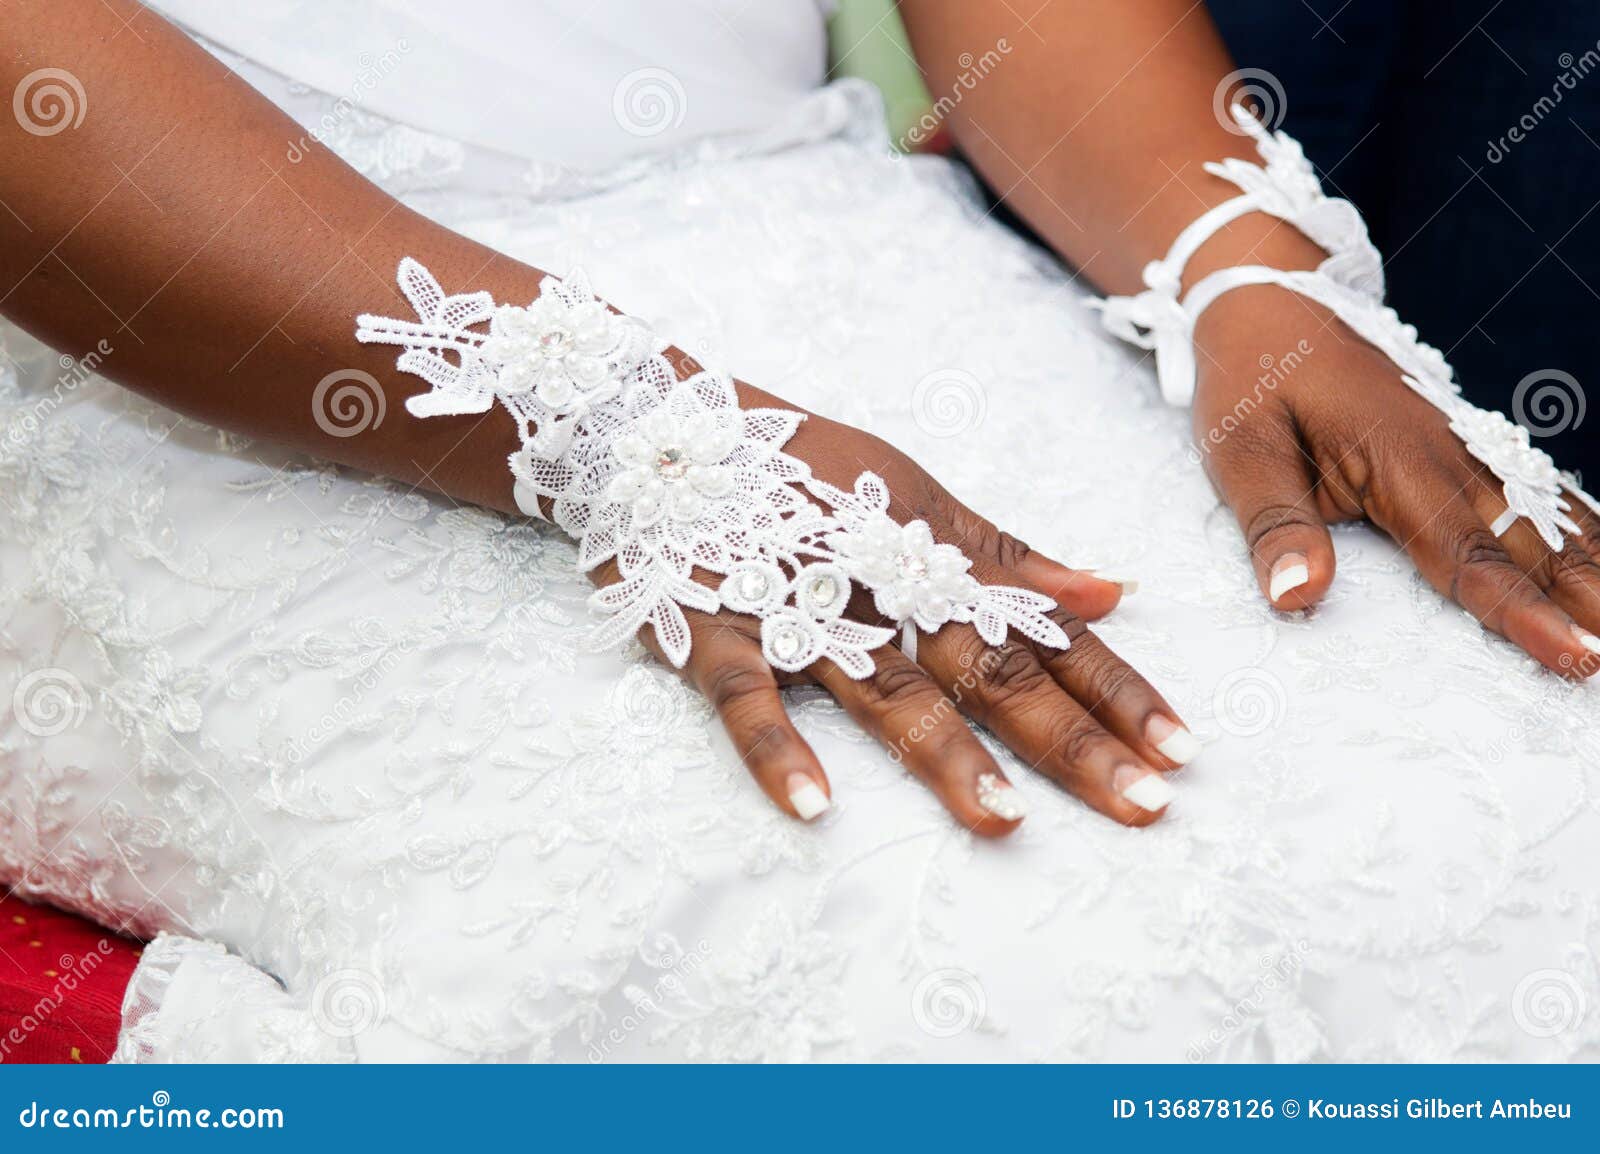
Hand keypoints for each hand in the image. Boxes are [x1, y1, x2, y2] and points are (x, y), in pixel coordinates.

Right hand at [592, 375, 1196, 832]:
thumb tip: (1112, 590)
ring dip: (945, 754)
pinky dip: (776, 747)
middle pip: (989, 673)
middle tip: (1142, 805)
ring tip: (1005, 822)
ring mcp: (798, 612)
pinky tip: (812, 806)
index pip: (1042, 635)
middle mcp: (882, 590)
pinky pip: (746, 697)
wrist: (662, 426)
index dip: (1113, 688)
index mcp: (934, 560)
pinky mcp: (715, 629)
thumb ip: (1003, 553)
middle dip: (1068, 739)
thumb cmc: (796, 463)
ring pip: (884, 689)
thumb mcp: (910, 491)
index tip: (1182, 750)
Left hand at [1193, 284, 1599, 676]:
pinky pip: (1533, 492)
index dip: (1523, 614)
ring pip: (1549, 516)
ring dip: (1596, 568)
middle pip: (1534, 542)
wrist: (1268, 304)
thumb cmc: (1250, 379)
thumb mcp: (1238, 451)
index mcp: (1398, 461)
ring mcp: (1463, 446)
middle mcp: (1448, 454)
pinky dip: (1579, 528)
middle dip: (1590, 601)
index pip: (1469, 556)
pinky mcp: (1460, 444)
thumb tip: (1300, 598)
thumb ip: (1274, 526)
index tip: (1574, 655)